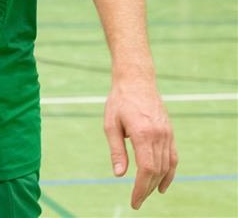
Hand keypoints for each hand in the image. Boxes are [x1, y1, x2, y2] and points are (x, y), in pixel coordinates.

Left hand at [104, 76, 177, 208]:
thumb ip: (116, 151)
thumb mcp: (110, 124)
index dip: (141, 188)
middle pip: (157, 171)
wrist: (136, 80)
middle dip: (147, 189)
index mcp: (143, 134)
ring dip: (157, 183)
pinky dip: (169, 172)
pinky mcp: (170, 133)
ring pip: (166, 166)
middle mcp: (159, 136)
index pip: (146, 169)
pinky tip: (162, 183)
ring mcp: (167, 134)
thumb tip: (119, 175)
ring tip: (146, 194)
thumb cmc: (119, 101)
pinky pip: (173, 158)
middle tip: (137, 202)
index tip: (134, 200)